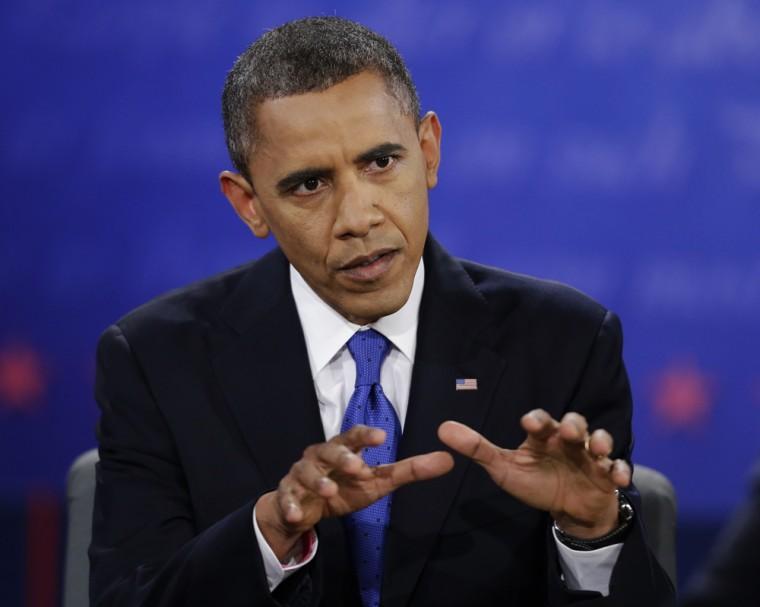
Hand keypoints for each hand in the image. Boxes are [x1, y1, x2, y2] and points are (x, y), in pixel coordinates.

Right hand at [256, 424, 453, 559]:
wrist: (304, 508)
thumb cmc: (344, 486)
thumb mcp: (377, 481)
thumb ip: (409, 471)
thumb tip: (447, 460)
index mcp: (343, 449)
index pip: (354, 436)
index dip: (366, 435)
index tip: (381, 437)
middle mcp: (320, 456)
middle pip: (329, 449)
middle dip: (341, 457)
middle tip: (357, 466)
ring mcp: (301, 474)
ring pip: (306, 472)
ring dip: (318, 481)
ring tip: (330, 491)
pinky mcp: (287, 494)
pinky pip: (287, 498)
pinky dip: (291, 505)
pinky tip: (298, 515)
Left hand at [438, 410, 630, 538]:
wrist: (567, 507)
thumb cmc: (535, 481)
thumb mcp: (505, 468)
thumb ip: (477, 449)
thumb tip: (442, 429)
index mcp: (544, 436)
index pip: (540, 420)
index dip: (537, 420)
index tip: (529, 423)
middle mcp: (569, 440)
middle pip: (575, 423)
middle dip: (575, 424)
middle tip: (570, 431)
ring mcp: (590, 456)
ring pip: (600, 441)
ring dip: (601, 441)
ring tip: (598, 449)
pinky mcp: (607, 475)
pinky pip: (619, 469)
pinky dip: (621, 470)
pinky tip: (618, 476)